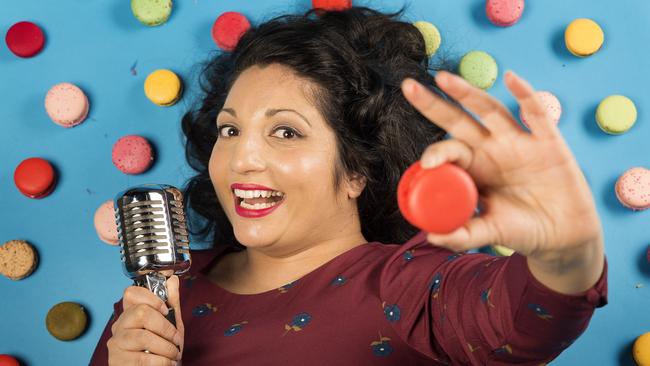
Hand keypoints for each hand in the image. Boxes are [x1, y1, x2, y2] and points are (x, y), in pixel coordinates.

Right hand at [107, 275, 183, 365]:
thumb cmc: (161, 349)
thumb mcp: (171, 324)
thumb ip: (171, 303)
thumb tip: (173, 280)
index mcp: (130, 313)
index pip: (131, 293)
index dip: (151, 298)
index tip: (165, 310)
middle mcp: (119, 326)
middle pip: (140, 312)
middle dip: (166, 328)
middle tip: (176, 340)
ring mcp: (116, 343)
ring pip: (143, 337)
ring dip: (166, 348)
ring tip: (173, 355)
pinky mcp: (117, 361)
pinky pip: (142, 359)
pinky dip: (161, 362)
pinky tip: (167, 363)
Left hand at [400, 70, 603, 260]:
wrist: (564, 237)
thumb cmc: (522, 232)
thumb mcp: (491, 233)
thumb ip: (463, 234)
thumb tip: (431, 237)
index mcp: (474, 170)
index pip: (450, 152)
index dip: (438, 153)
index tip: (428, 164)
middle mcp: (491, 150)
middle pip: (459, 121)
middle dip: (434, 104)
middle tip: (409, 86)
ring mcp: (518, 143)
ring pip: (490, 110)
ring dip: (468, 93)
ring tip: (444, 78)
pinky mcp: (549, 142)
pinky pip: (536, 114)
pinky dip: (525, 94)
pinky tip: (511, 78)